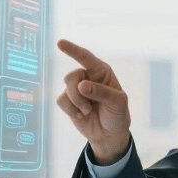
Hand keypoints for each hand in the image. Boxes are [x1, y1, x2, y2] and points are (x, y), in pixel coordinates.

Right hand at [57, 39, 131, 163]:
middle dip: (78, 94)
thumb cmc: (117, 115)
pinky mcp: (68, 100)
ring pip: (66, 88)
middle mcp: (88, 76)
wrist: (109, 135)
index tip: (59, 43)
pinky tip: (81, 115)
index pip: (86, 58)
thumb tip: (82, 85)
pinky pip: (61, 100)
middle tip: (88, 107)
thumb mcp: (117, 103)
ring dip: (77, 103)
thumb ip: (102, 92)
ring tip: (88, 111)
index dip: (73, 50)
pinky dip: (71, 110)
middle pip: (72, 76)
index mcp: (102, 72)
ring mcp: (76, 88)